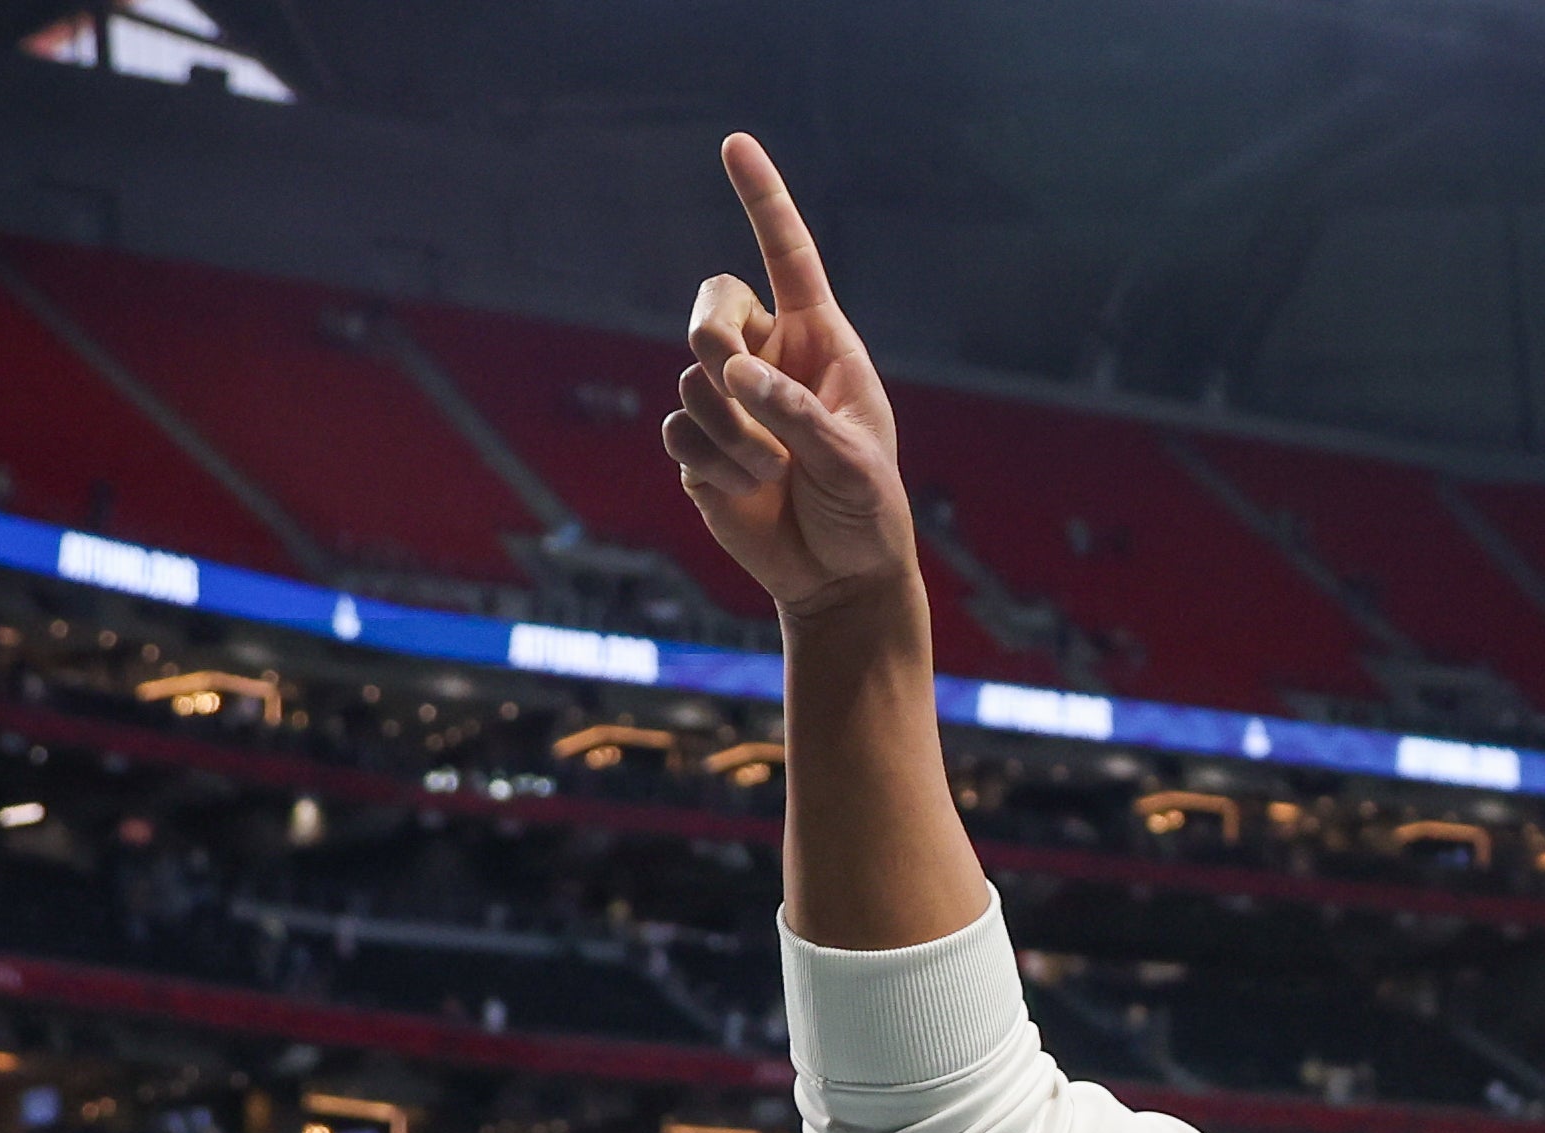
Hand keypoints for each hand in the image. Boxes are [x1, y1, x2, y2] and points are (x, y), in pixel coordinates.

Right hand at [666, 132, 919, 618]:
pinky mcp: (700, 446)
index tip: (735, 144)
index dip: (763, 200)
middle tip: (737, 384)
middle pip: (711, 305)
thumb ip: (798, 415)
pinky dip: (711, 462)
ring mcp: (729, 401)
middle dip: (712, 338)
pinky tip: (743, 489)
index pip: (787, 255)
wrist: (839, 578)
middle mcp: (769, 359)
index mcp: (819, 341)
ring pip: (690, 378)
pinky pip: (678, 430)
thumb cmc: (865, 511)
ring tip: (775, 473)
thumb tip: (735, 376)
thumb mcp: (854, 462)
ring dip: (731, 431)